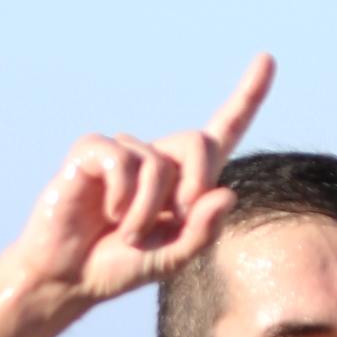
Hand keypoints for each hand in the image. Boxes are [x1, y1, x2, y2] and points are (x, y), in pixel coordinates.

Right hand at [10, 54, 275, 308]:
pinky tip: (106, 214)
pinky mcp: (91, 152)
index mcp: (185, 178)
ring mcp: (123, 151)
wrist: (68, 277)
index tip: (268, 59)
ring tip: (124, 233)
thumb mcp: (171, 258)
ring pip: (157, 163)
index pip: (224, 131)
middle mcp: (156, 156)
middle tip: (173, 218)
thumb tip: (226, 193)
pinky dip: (121, 195)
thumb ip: (202, 233)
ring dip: (145, 210)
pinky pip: (120, 161)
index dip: (248, 96)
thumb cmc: (119, 266)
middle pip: (198, 141)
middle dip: (194, 184)